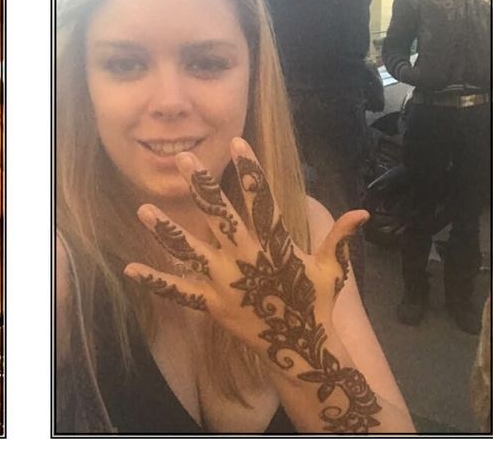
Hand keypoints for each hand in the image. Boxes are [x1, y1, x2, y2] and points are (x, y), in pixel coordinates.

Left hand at [123, 137, 381, 431]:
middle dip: (203, 188)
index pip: (262, 201)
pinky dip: (157, 282)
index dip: (251, 172)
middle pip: (221, 218)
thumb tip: (361, 211)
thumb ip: (338, 238)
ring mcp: (226, 283)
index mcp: (275, 246)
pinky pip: (180, 292)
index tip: (238, 143)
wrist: (302, 350)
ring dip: (168, 232)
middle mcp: (247, 260)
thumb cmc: (315, 305)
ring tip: (144, 210)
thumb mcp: (330, 270)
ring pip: (192, 252)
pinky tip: (130, 269)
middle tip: (185, 160)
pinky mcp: (213, 305)